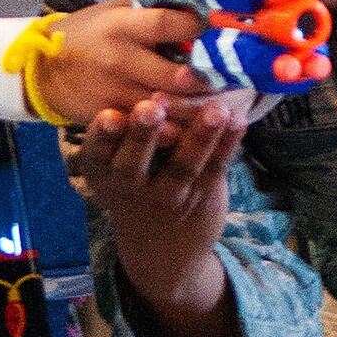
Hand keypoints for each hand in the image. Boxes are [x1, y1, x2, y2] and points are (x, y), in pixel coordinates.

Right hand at [29, 0, 207, 123]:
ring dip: (199, 110)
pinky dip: (175, 129)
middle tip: (230, 79)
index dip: (198, 27)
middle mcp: (121, 61)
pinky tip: (195, 128)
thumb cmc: (86, 35)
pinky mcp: (113, 118)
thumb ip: (148, 7)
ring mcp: (116, 94)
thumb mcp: (111, 12)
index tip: (219, 30)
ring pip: (171, 109)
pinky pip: (152, 128)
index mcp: (122, 27)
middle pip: (179, 76)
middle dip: (209, 80)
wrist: (43, 71)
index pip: (168, 24)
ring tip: (222, 107)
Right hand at [79, 96, 241, 312]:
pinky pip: (215, 170)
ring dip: (200, 136)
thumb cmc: (136, 188)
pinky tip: (238, 122)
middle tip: (151, 106)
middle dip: (143, 133)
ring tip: (214, 110)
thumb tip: (152, 86)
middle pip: (135, 162)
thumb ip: (127, 135)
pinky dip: (228, 145)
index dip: (102, 135)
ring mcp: (167, 197)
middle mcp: (129, 189)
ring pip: (183, 166)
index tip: (110, 114)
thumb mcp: (115, 170)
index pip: (97, 154)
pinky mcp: (200, 199)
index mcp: (102, 174)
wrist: (162, 250)